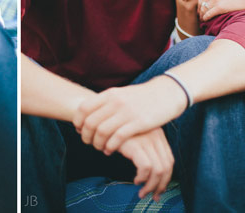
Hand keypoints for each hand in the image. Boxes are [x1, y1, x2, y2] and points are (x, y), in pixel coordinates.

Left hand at [73, 76, 187, 155]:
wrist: (167, 93)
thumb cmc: (142, 97)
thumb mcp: (121, 94)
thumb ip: (106, 102)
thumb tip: (89, 112)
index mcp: (110, 94)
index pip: (84, 108)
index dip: (78, 121)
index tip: (79, 130)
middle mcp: (115, 102)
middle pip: (90, 122)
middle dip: (86, 136)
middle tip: (88, 143)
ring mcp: (127, 112)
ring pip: (101, 132)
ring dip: (97, 144)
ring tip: (100, 148)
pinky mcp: (138, 123)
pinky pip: (117, 138)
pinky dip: (110, 147)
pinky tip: (110, 151)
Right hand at [118, 128, 173, 200]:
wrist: (101, 125)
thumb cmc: (118, 136)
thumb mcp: (137, 139)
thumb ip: (148, 151)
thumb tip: (158, 178)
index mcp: (158, 134)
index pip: (170, 160)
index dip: (166, 178)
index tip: (159, 190)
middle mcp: (155, 135)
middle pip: (166, 166)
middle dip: (161, 185)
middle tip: (153, 196)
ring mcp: (146, 139)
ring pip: (158, 170)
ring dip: (151, 186)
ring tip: (142, 192)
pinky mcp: (135, 145)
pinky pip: (146, 167)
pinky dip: (142, 178)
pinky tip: (136, 181)